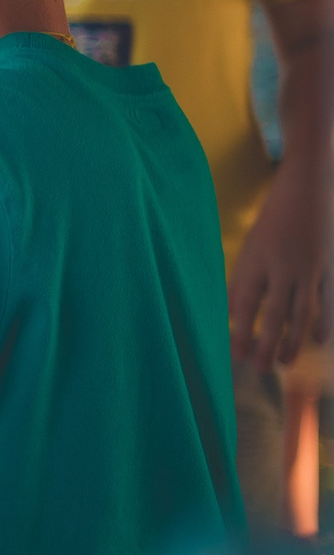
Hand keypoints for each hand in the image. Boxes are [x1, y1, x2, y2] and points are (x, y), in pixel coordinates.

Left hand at [230, 164, 328, 367]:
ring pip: (302, 313)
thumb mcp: (250, 246)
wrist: (308, 184)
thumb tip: (231, 314)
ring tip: (284, 363)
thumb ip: (241, 280)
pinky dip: (324, 322)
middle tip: (261, 370)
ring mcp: (310, 266)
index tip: (236, 356)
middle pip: (273, 315)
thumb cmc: (274, 218)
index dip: (239, 333)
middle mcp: (283, 266)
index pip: (244, 305)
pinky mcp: (331, 265)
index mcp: (256, 259)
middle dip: (266, 346)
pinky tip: (317, 340)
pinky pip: (328, 300)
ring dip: (293, 341)